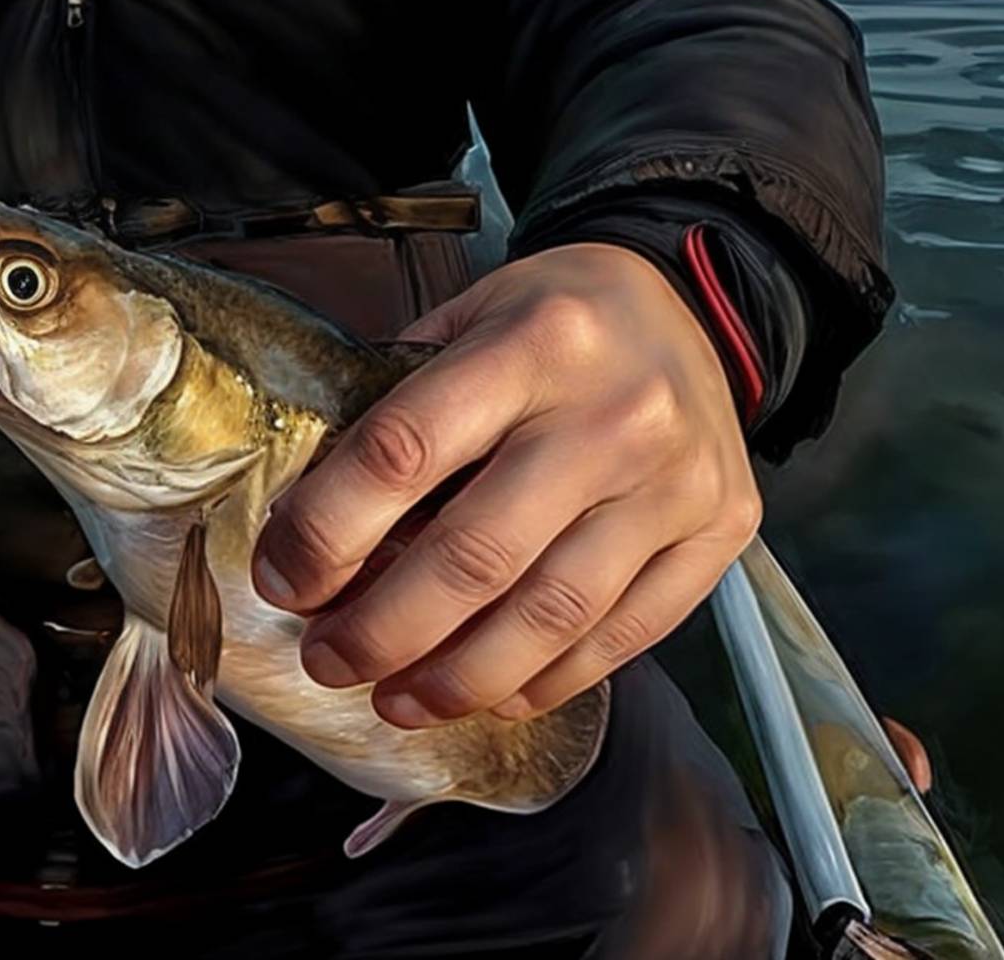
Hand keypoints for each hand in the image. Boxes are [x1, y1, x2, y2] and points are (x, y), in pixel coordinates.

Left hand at [250, 243, 760, 726]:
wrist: (695, 305)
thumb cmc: (557, 320)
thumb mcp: (469, 315)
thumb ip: (400, 405)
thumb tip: (308, 526)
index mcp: (532, 342)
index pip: (403, 450)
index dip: (328, 531)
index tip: (283, 579)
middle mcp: (613, 413)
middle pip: (476, 556)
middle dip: (383, 630)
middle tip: (330, 659)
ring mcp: (676, 480)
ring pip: (552, 615)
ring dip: (459, 678)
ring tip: (398, 699)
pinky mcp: (720, 530)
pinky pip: (625, 634)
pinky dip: (548, 678)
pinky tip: (494, 692)